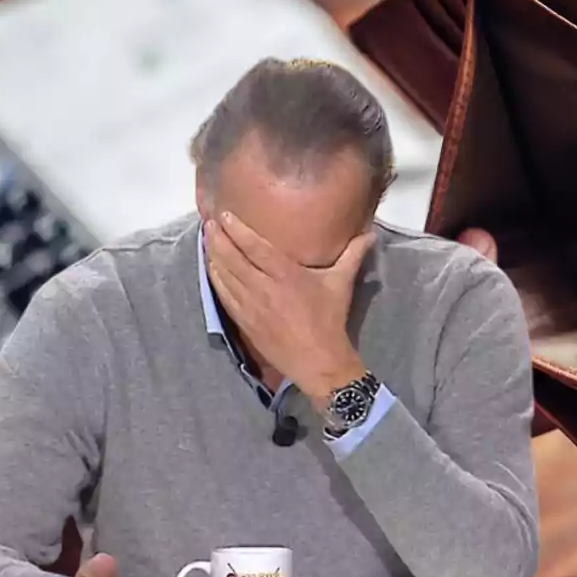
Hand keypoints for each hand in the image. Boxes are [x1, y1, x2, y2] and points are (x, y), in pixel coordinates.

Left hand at [205, 211, 374, 406]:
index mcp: (286, 274)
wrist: (318, 361)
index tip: (226, 215)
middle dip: (219, 238)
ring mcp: (250, 305)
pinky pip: (223, 295)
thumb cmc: (330, 319)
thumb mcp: (342, 283)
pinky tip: (210, 267)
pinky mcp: (244, 321)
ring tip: (206, 238)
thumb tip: (370, 234)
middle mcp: (264, 287)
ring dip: (213, 255)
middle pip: (233, 258)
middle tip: (209, 222)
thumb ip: (353, 255)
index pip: (255, 247)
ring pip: (224, 275)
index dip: (238, 230)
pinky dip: (215, 278)